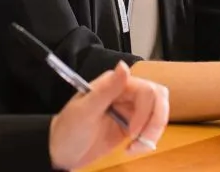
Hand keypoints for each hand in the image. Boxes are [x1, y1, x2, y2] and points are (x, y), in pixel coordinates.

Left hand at [48, 62, 168, 170]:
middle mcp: (125, 93)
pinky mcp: (132, 126)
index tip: (132, 131)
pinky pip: (151, 128)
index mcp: (114, 84)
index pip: (146, 90)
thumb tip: (124, 66)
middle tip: (141, 141)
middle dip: (155, 122)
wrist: (61, 152)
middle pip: (158, 100)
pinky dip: (148, 140)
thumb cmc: (68, 129)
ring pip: (158, 114)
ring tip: (135, 148)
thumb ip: (106, 89)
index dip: (146, 111)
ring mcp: (130, 110)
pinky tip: (133, 149)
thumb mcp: (85, 110)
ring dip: (153, 133)